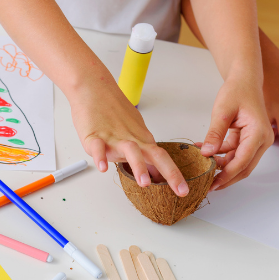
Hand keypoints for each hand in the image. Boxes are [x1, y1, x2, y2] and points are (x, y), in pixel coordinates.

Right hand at [73, 81, 189, 196]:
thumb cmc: (112, 111)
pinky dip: (100, 157)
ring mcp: (113, 137)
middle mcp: (131, 140)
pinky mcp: (94, 135)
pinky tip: (102, 167)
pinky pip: (98, 147)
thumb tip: (155, 172)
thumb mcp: (133, 131)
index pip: (163, 158)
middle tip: (180, 190)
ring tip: (144, 182)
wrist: (94, 89)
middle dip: (171, 173)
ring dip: (139, 167)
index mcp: (142, 140)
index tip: (184, 190)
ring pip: (130, 151)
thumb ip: (143, 152)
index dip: (175, 175)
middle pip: (155, 155)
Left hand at [202, 72, 273, 190]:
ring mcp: (256, 141)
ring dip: (221, 168)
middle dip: (225, 179)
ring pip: (239, 163)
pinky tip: (204, 154)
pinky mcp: (248, 140)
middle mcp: (262, 140)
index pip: (242, 162)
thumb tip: (207, 153)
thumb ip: (215, 133)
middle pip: (244, 168)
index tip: (212, 184)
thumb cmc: (237, 91)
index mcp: (258, 133)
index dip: (226, 175)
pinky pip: (234, 154)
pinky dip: (220, 157)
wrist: (244, 80)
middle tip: (207, 187)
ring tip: (202, 170)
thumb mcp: (222, 111)